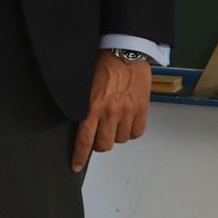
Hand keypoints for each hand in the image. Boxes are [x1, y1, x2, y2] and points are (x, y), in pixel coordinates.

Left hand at [72, 51, 151, 171]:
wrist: (126, 52)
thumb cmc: (102, 64)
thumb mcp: (84, 85)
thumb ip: (84, 105)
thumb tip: (81, 123)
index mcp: (91, 106)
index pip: (84, 139)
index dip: (79, 156)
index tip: (76, 166)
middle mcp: (110, 113)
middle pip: (104, 145)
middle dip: (99, 144)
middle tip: (97, 134)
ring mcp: (127, 112)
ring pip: (120, 139)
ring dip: (115, 135)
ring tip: (113, 122)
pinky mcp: (142, 110)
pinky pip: (136, 133)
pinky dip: (130, 131)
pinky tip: (126, 121)